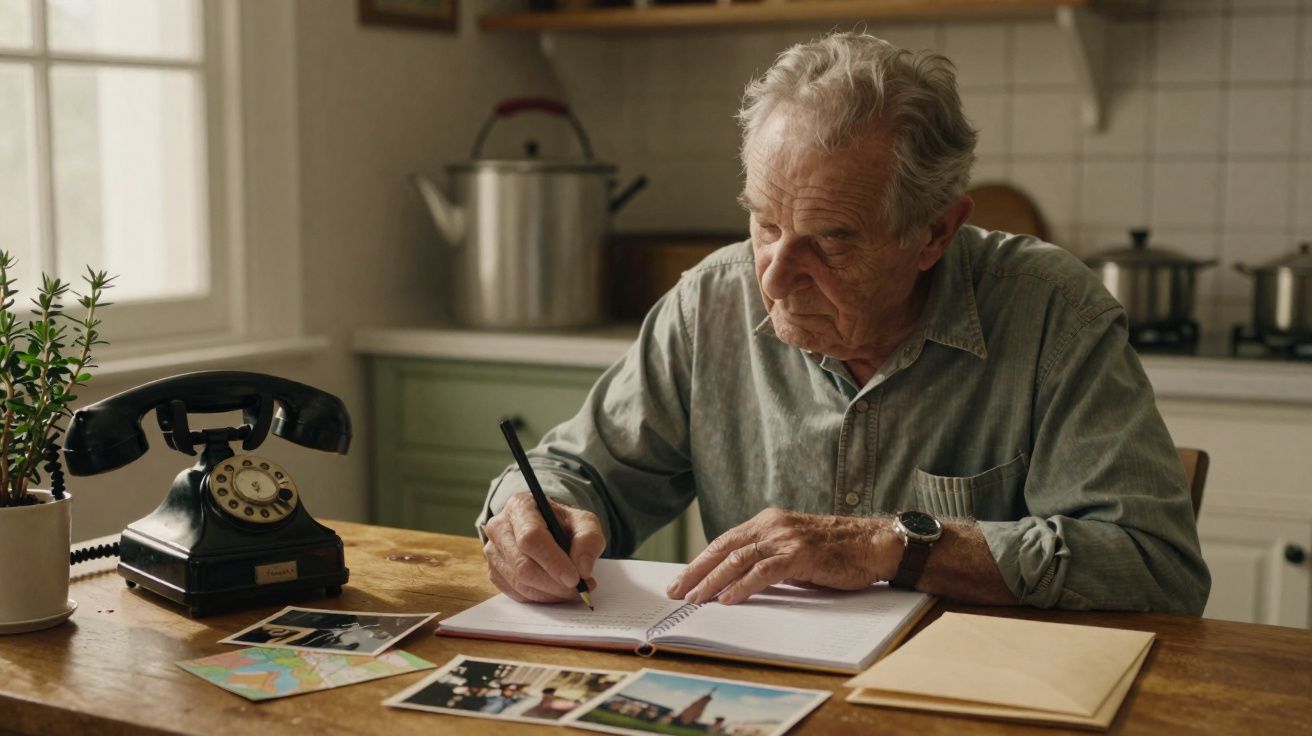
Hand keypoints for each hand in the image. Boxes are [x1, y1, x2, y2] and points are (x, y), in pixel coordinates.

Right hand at [482, 492, 606, 602]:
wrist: (548, 529)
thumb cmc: (563, 524)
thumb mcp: (584, 523)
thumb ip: (589, 540)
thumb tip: (583, 570)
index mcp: (520, 506)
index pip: (531, 537)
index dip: (553, 561)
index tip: (574, 578)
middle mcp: (499, 527)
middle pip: (522, 564)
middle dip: (553, 583)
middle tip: (578, 589)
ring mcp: (493, 551)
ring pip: (519, 583)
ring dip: (550, 593)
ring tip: (572, 590)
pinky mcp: (494, 572)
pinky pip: (516, 594)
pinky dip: (540, 598)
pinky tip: (556, 591)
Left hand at [666, 508, 899, 604]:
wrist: (873, 544)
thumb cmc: (836, 551)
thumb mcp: (794, 549)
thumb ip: (768, 559)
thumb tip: (736, 582)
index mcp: (768, 521)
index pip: (725, 541)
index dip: (701, 561)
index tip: (682, 579)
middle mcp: (772, 525)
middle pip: (724, 548)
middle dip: (697, 571)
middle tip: (677, 591)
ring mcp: (786, 538)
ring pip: (738, 559)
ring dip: (712, 581)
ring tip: (695, 599)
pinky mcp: (800, 554)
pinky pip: (763, 572)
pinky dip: (742, 586)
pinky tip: (727, 599)